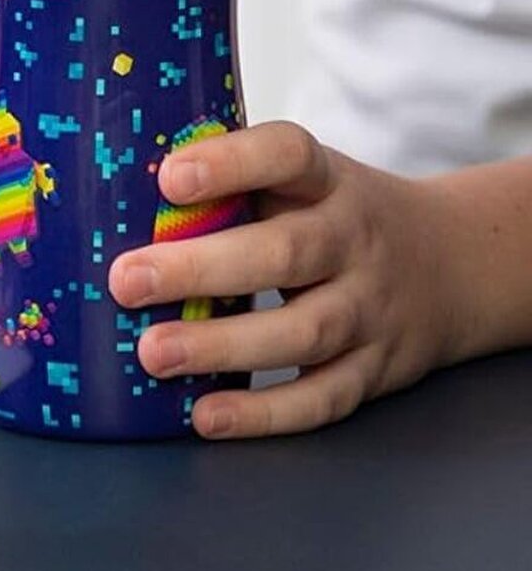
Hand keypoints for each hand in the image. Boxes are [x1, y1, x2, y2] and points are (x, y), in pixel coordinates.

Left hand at [107, 121, 451, 438]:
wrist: (454, 264)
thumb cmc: (338, 216)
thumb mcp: (305, 181)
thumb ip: (235, 180)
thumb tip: (117, 179)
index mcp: (329, 181)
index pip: (288, 154)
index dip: (231, 162)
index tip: (169, 178)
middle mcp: (355, 241)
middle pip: (286, 251)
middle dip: (202, 267)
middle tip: (126, 280)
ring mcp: (370, 309)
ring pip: (303, 330)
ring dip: (223, 346)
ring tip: (153, 352)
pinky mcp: (374, 370)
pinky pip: (322, 397)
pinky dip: (265, 413)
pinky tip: (206, 415)